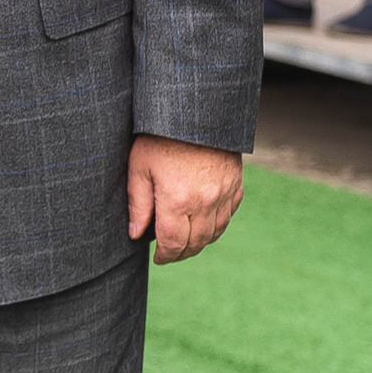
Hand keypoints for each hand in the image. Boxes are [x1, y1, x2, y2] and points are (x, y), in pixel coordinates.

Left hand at [126, 134, 243, 262]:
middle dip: (182, 253)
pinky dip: (216, 226)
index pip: (174, 243)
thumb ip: (138, 204)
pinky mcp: (235, 185)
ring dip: (200, 242)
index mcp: (177, 201)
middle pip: (197, 242)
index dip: (166, 256)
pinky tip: (204, 224)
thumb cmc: (159, 137)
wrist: (197, 113)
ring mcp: (224, 195)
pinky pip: (228, 216)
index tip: (158, 258)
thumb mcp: (139, 167)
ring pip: (215, 232)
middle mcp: (205, 203)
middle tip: (169, 253)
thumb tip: (136, 234)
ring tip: (184, 242)